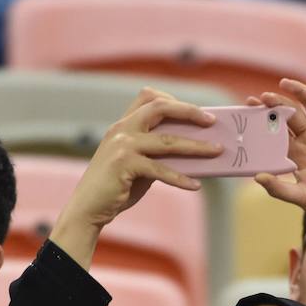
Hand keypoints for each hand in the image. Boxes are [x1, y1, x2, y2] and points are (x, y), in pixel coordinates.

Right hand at [50, 88, 221, 267]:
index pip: (150, 98)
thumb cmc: (117, 186)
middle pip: (160, 108)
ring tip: (217, 151)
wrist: (88, 207)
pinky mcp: (125, 165)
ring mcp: (123, 145)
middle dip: (189, 112)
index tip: (197, 111)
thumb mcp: (138, 163)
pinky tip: (196, 186)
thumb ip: (158, 153)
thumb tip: (193, 152)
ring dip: (196, 146)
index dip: (175, 101)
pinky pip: (161, 170)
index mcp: (124, 124)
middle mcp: (122, 128)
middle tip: (212, 121)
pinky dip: (181, 178)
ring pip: (167, 141)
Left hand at [251, 58, 305, 247]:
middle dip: (276, 106)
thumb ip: (280, 189)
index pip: (276, 132)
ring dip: (300, 92)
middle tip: (261, 98)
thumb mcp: (303, 199)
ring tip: (285, 83)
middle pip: (291, 115)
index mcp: (296, 154)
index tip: (248, 107)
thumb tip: (257, 177)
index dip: (263, 119)